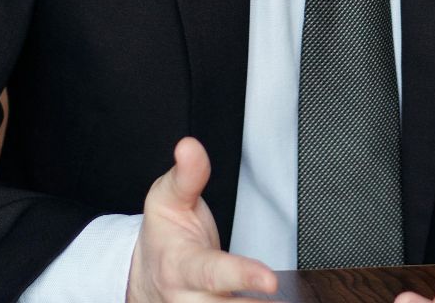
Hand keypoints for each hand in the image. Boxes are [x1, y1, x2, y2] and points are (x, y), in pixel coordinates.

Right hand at [127, 137, 277, 301]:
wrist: (143, 278)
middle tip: (287, 298)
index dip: (243, 275)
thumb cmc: (164, 238)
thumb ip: (187, 176)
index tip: (270, 280)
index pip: (213, 273)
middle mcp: (191, 299)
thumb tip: (190, 147)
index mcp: (182, 267)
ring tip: (292, 301)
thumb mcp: (167, 199)